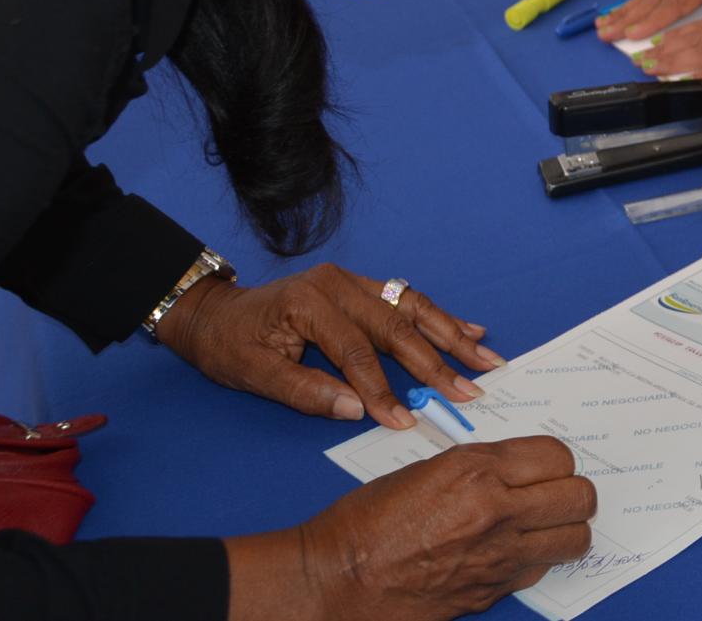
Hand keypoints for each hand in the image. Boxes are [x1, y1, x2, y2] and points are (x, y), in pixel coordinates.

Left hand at [156, 264, 503, 430]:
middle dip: (437, 361)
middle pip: (397, 325)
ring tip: (486, 356)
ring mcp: (352, 281)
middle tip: (469, 390)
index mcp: (311, 303)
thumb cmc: (231, 345)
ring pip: (412, 306)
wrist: (216, 314)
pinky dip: (440, 316)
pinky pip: (407, 299)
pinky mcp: (361, 286)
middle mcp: (338, 284)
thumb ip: (306, 392)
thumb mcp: (255, 375)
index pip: (357, 352)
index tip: (405, 420)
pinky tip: (469, 328)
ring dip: (452, 334)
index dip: (382, 389)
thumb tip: (355, 411)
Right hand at [229, 436, 594, 620]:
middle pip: (579, 496)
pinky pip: (541, 569)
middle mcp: (496, 510)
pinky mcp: (492, 591)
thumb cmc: (369, 520)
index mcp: (476, 469)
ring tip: (544, 525)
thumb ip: (482, 466)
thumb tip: (520, 470)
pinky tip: (512, 552)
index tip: (546, 465)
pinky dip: (536, 559)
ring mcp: (498, 555)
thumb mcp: (428, 468)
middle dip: (572, 493)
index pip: (558, 455)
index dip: (556, 460)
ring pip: (574, 538)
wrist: (339, 579)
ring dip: (565, 529)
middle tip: (554, 494)